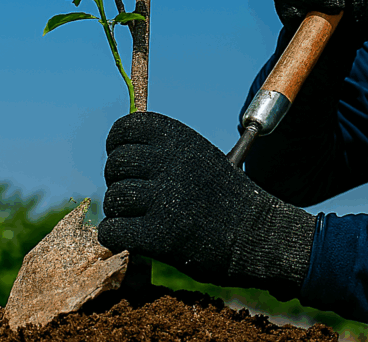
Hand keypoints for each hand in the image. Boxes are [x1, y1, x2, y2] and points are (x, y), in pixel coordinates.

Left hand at [98, 112, 316, 299]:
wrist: (255, 235)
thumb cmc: (224, 196)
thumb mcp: (200, 156)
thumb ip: (164, 149)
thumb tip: (119, 147)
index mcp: (179, 138)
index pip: (124, 130)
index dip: (118, 146)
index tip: (127, 162)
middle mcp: (169, 162)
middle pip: (115, 165)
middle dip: (119, 181)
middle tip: (137, 196)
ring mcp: (163, 198)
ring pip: (113, 199)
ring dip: (121, 213)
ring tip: (141, 218)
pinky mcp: (158, 234)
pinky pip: (112, 230)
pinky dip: (117, 237)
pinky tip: (134, 238)